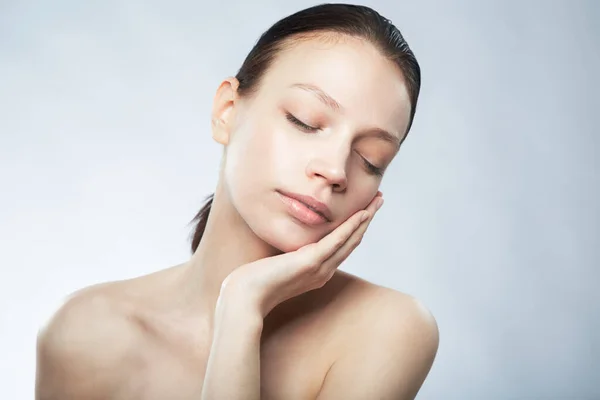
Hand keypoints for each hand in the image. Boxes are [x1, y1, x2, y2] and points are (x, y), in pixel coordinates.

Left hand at [220, 191, 383, 317]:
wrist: (245, 298)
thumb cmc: (254, 284)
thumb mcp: (276, 266)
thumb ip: (286, 257)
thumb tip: (285, 246)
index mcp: (317, 273)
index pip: (342, 248)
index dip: (355, 229)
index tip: (364, 212)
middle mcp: (323, 271)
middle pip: (352, 242)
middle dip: (366, 220)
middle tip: (378, 201)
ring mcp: (319, 268)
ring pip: (350, 240)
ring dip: (365, 219)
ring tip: (376, 202)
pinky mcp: (311, 261)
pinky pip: (336, 240)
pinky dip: (351, 226)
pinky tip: (361, 214)